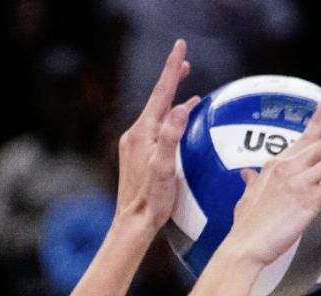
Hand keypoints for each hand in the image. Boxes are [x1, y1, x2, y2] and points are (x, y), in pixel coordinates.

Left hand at [114, 40, 197, 235]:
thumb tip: (181, 108)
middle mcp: (137, 134)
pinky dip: (170, 119)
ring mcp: (136, 145)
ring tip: (187, 90)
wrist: (134, 222)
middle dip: (171, 79)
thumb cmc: (152, 199)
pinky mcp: (139, 155)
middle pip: (158, 99)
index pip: (161, 92)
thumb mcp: (165, 167)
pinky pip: (157, 129)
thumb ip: (171, 137)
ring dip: (172, 100)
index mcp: (144, 132)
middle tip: (184, 60)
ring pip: (158, 114)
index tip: (180, 47)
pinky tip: (179, 124)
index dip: (172, 68)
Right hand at [222, 104, 320, 270]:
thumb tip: (246, 174)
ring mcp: (300, 182)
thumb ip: (252, 183)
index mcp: (276, 165)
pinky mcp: (309, 201)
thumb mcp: (247, 198)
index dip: (317, 122)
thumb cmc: (246, 228)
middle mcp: (289, 167)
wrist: (244, 246)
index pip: (302, 139)